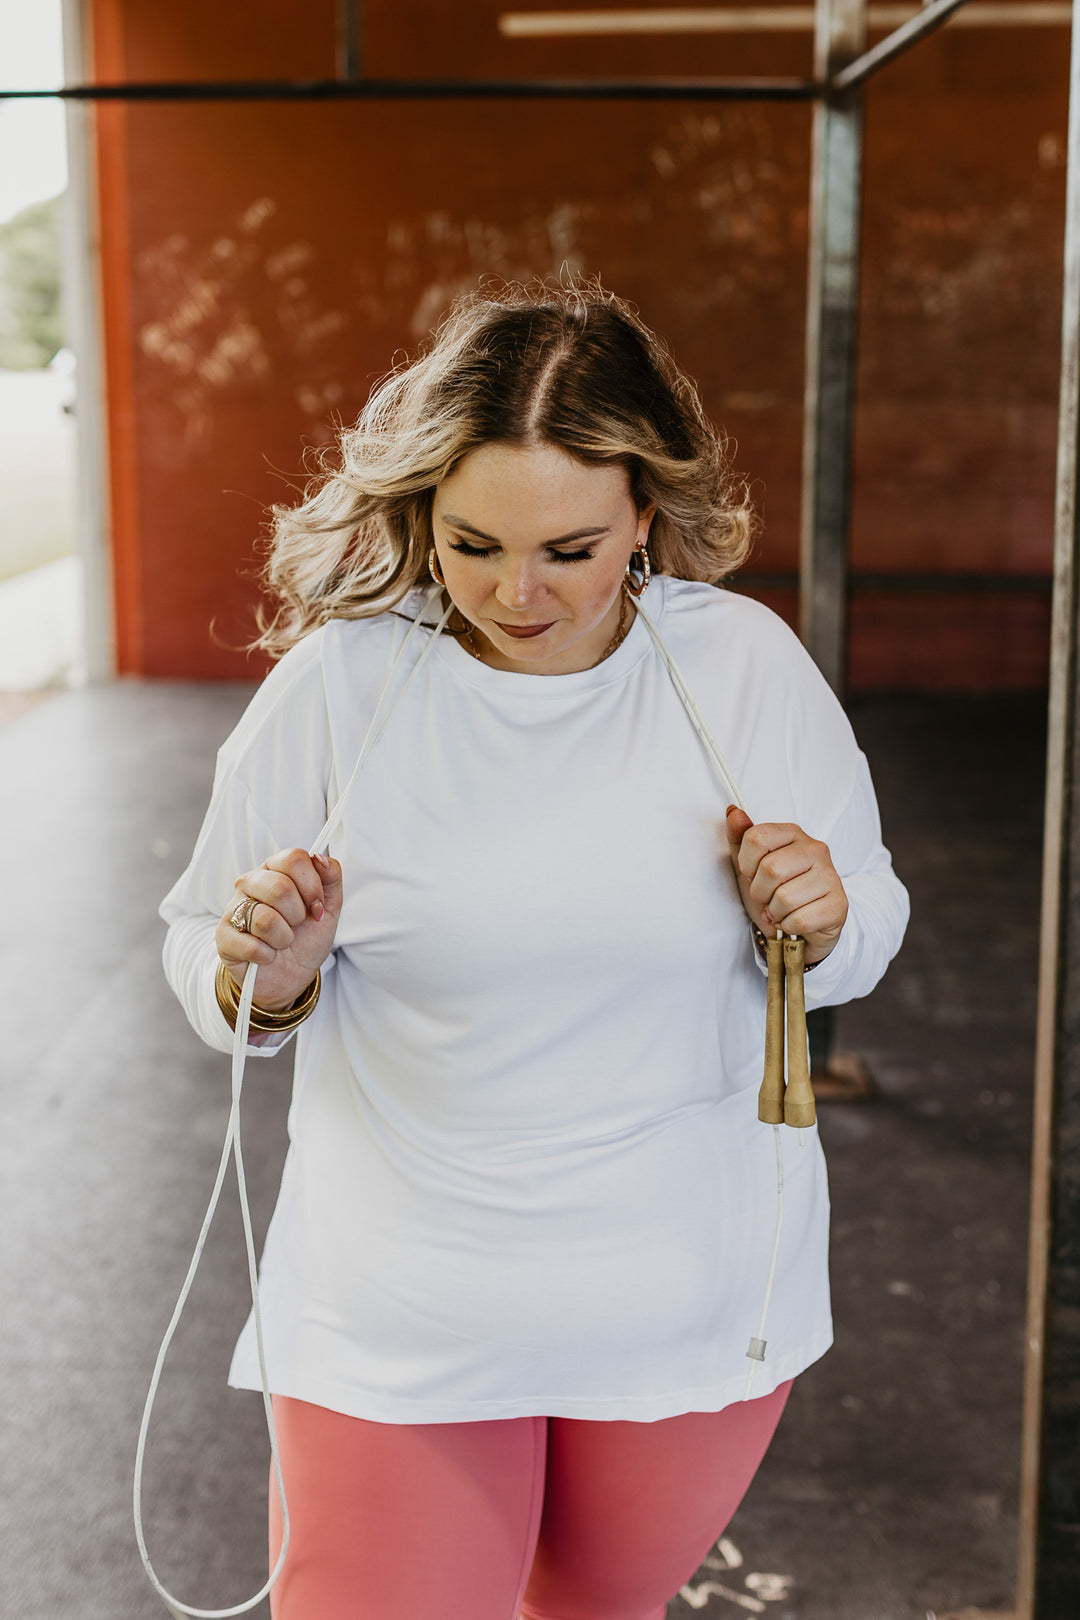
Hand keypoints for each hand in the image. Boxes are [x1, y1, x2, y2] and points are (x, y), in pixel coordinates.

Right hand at [216, 848, 342, 1010]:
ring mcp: (233, 908)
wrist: (290, 976)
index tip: (317, 906)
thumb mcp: (329, 909)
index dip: (312, 885)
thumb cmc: (306, 938)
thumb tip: (321, 858)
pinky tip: (267, 955)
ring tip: (282, 942)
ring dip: (284, 939)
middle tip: (297, 925)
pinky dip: (267, 956)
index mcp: (275, 869)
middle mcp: (250, 882)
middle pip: (279, 887)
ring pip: (266, 919)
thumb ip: (331, 879)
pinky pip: (251, 946)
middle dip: (298, 915)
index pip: (293, 858)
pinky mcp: (224, 936)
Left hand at [725, 807, 846, 964]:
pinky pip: (799, 920)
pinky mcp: (839, 905)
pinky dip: (788, 926)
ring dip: (774, 912)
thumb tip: (733, 811)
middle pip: (771, 869)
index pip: (756, 838)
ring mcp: (830, 876)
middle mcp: (816, 849)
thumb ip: (739, 838)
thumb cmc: (774, 892)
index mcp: (793, 833)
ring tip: (780, 910)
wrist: (801, 928)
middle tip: (767, 897)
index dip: (746, 863)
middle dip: (760, 892)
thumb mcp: (750, 866)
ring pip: (785, 898)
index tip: (752, 873)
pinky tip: (793, 922)